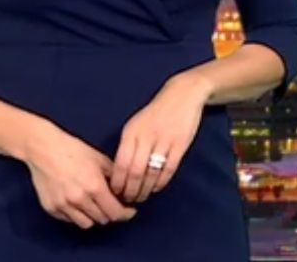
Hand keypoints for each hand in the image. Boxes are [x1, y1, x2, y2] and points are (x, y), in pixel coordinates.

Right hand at [25, 121, 137, 228]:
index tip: (129, 211)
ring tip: (92, 203)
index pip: (115, 212)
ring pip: (87, 223)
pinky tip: (77, 201)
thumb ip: (113, 175)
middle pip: (103, 219)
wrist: (43, 147)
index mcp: (94, 186)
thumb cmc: (71, 148)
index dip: (126, 214)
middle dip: (109, 212)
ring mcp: (64, 205)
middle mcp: (80, 199)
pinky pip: (70, 220)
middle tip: (109, 203)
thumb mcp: (98, 157)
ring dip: (93, 216)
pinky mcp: (52, 208)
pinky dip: (76, 214)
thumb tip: (123, 190)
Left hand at [110, 73, 208, 203]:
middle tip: (128, 200)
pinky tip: (156, 188)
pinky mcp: (179, 145)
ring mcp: (163, 141)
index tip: (115, 193)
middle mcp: (145, 136)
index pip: (121, 163)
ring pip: (151, 174)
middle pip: (135, 171)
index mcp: (131, 131)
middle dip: (130, 190)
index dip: (117, 182)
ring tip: (141, 197)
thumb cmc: (156, 112)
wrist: (181, 95)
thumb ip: (129, 144)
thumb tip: (119, 171)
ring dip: (145, 189)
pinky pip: (168, 170)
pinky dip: (161, 183)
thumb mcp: (136, 123)